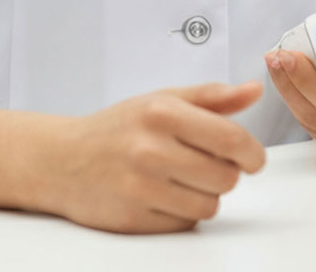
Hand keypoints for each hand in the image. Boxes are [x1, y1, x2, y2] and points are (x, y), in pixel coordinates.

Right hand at [36, 81, 267, 233]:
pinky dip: (181, 213)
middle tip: (203, 164)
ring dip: (203, 195)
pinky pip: (184, 224)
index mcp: (162, 113)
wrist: (61, 160)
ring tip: (181, 180)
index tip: (252, 159)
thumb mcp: (161, 100)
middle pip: (226, 178)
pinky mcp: (132, 218)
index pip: (232, 140)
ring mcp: (139, 186)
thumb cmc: (117, 129)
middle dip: (224, 173)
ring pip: (209, 205)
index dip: (252, 154)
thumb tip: (254, 90)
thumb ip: (212, 97)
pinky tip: (162, 196)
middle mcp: (150, 149)